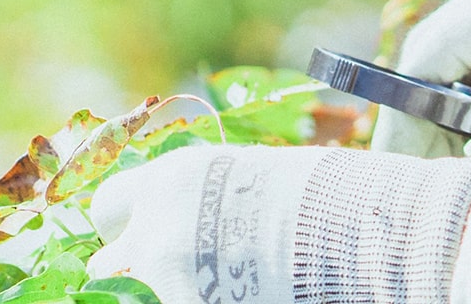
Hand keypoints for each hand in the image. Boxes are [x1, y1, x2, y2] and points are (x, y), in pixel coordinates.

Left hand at [85, 145, 470, 303]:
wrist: (364, 232)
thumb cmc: (327, 199)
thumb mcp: (254, 178)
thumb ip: (207, 202)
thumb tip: (199, 224)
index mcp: (170, 183)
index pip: (106, 209)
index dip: (127, 229)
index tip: (148, 240)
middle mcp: (156, 231)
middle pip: (106, 267)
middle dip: (133, 275)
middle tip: (177, 277)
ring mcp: (167, 279)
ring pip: (125, 297)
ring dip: (153, 293)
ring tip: (202, 289)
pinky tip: (231, 300)